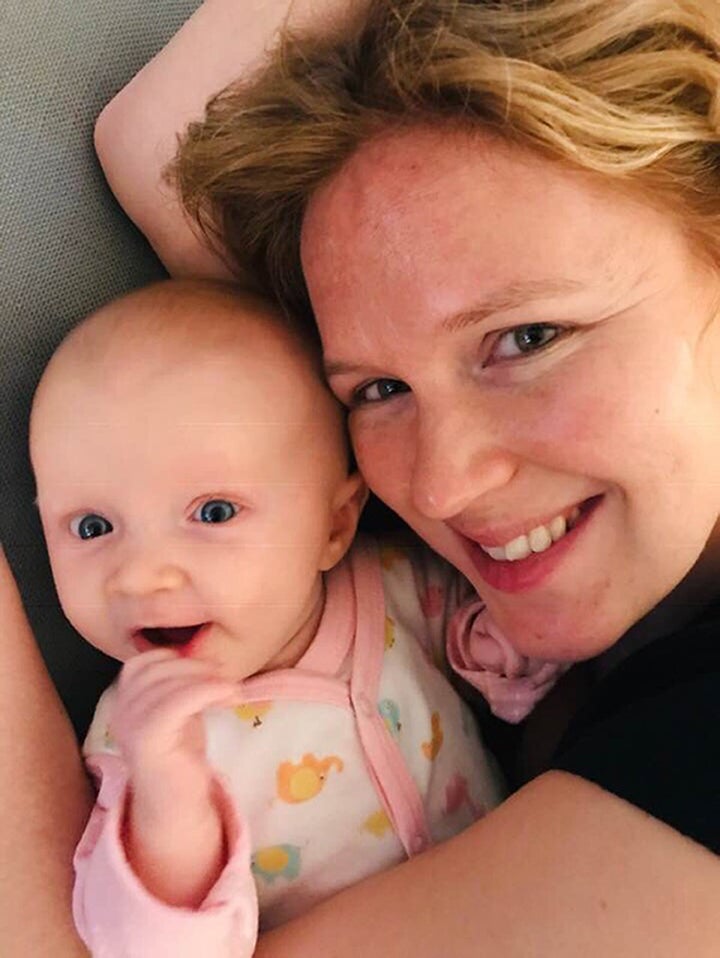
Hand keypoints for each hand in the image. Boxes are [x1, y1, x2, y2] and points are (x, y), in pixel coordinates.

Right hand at [111, 649, 235, 790]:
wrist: (176, 807)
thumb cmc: (180, 757)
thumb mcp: (178, 712)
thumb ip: (179, 686)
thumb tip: (204, 656)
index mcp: (124, 702)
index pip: (143, 661)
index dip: (176, 658)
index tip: (208, 668)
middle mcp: (120, 711)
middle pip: (156, 668)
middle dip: (195, 666)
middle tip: (225, 676)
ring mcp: (130, 725)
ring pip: (168, 682)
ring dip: (207, 678)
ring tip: (231, 690)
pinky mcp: (147, 739)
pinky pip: (178, 700)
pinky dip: (209, 690)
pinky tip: (231, 696)